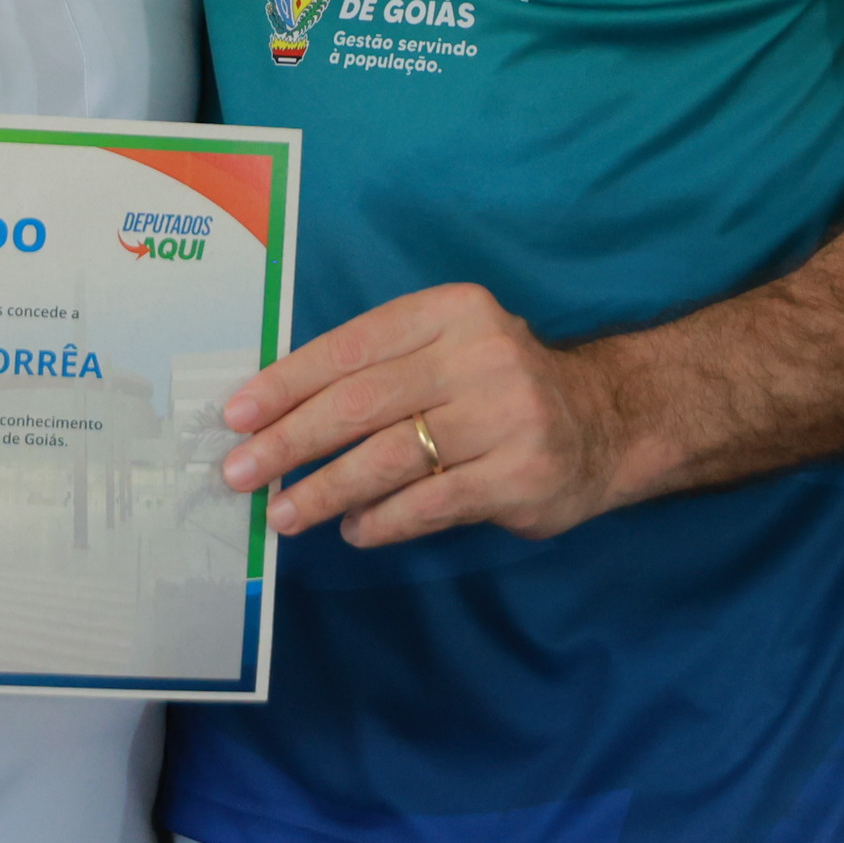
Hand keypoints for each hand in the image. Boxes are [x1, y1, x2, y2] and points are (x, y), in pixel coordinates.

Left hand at [218, 282, 646, 549]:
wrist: (607, 421)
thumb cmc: (499, 386)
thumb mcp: (448, 349)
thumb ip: (379, 370)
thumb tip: (277, 414)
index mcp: (451, 311)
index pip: (351, 346)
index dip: (287, 382)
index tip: (236, 416)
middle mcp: (480, 355)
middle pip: (362, 403)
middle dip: (290, 442)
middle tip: (241, 474)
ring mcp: (506, 415)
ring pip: (391, 457)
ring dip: (326, 491)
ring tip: (285, 515)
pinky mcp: (521, 475)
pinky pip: (431, 503)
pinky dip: (383, 520)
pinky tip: (354, 531)